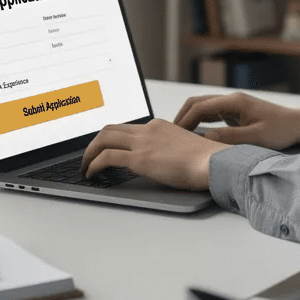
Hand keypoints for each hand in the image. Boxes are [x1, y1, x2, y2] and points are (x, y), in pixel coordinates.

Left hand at [81, 119, 227, 190]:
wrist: (213, 162)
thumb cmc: (205, 161)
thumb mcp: (183, 149)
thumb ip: (167, 151)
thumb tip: (158, 163)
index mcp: (159, 126)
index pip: (127, 127)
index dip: (111, 138)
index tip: (104, 147)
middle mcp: (148, 129)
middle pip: (110, 129)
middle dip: (94, 142)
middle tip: (89, 156)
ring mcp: (143, 142)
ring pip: (103, 139)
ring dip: (89, 153)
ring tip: (85, 166)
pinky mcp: (140, 158)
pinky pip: (107, 157)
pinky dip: (94, 164)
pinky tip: (92, 173)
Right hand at [174, 92, 299, 150]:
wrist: (299, 125)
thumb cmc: (281, 131)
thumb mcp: (256, 138)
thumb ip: (230, 138)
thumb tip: (206, 138)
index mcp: (234, 102)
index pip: (199, 107)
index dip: (184, 121)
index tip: (174, 135)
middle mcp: (231, 100)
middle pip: (197, 103)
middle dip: (181, 117)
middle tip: (170, 135)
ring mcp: (233, 105)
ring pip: (203, 107)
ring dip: (189, 119)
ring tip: (178, 136)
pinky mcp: (236, 112)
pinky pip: (211, 114)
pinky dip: (199, 122)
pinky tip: (195, 135)